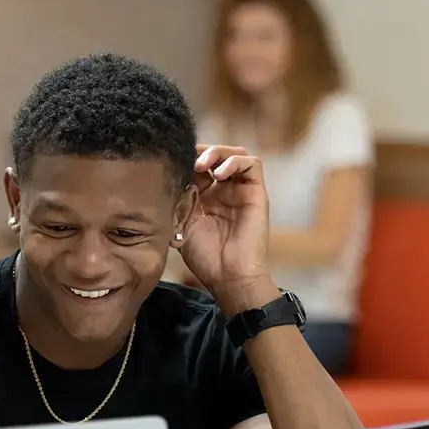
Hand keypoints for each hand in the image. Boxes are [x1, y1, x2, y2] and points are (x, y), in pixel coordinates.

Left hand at [178, 144, 270, 309]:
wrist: (228, 277)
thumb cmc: (205, 257)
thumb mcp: (182, 224)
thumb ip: (179, 199)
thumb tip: (174, 175)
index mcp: (205, 197)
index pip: (197, 166)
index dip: (186, 158)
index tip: (172, 160)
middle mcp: (224, 190)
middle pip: (216, 155)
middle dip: (200, 151)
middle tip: (188, 159)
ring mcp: (241, 191)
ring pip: (235, 154)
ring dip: (217, 153)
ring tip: (202, 165)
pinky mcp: (256, 194)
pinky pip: (253, 165)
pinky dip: (235, 162)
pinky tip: (219, 175)